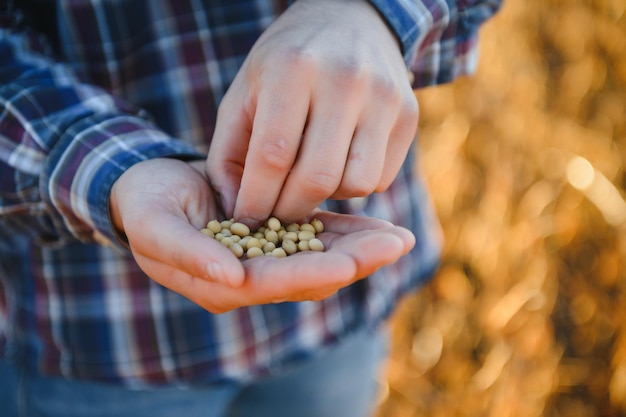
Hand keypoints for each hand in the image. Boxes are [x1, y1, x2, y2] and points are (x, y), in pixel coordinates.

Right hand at [110, 158, 414, 312]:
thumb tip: (231, 276)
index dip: (314, 273)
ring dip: (360, 248)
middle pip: (309, 275)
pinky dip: (346, 231)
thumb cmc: (144, 203)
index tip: (353, 263)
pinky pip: (316, 236)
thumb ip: (187, 253)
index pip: (274, 283)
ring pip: (321, 257)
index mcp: (220, 282)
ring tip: (399, 236)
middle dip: (354, 261)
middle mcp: (249, 277)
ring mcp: (266, 257)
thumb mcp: (152, 224)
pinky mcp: (276, 235)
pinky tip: (378, 225)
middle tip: (396, 244)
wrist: (150, 185)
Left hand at [207, 0, 417, 226]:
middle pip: (318, 177)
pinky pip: (382, 178)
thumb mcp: (244, 93)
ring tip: (310, 179)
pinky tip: (339, 163)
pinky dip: (355, 184)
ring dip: (329, 197)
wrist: (349, 20)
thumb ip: (228, 153)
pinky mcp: (409, 114)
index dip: (256, 200)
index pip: (273, 155)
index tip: (246, 220)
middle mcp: (344, 80)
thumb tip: (236, 212)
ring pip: (357, 184)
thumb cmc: (286, 64)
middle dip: (291, 210)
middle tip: (277, 216)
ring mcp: (383, 97)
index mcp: (292, 69)